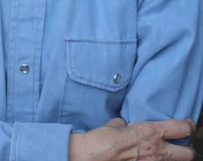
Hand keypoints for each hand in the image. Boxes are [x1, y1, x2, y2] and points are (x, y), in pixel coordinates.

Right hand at [69, 117, 194, 160]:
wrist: (93, 157)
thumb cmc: (102, 140)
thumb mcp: (115, 126)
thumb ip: (124, 125)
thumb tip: (123, 125)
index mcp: (151, 132)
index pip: (181, 128)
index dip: (187, 126)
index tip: (187, 124)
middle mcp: (158, 150)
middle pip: (188, 154)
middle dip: (187, 150)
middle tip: (182, 146)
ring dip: (171, 159)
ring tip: (165, 155)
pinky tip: (149, 159)